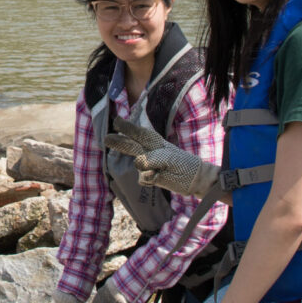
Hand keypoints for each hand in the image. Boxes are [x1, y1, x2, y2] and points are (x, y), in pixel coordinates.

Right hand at [105, 118, 219, 195]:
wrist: (195, 181)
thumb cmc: (185, 164)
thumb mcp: (170, 158)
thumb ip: (152, 158)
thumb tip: (138, 163)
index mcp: (155, 143)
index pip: (139, 133)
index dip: (127, 128)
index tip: (116, 121)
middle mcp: (150, 152)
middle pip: (131, 145)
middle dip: (119, 142)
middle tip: (106, 139)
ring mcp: (149, 164)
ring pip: (137, 164)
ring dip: (145, 167)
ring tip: (157, 171)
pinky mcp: (149, 177)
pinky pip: (142, 178)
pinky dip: (149, 179)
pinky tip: (158, 178)